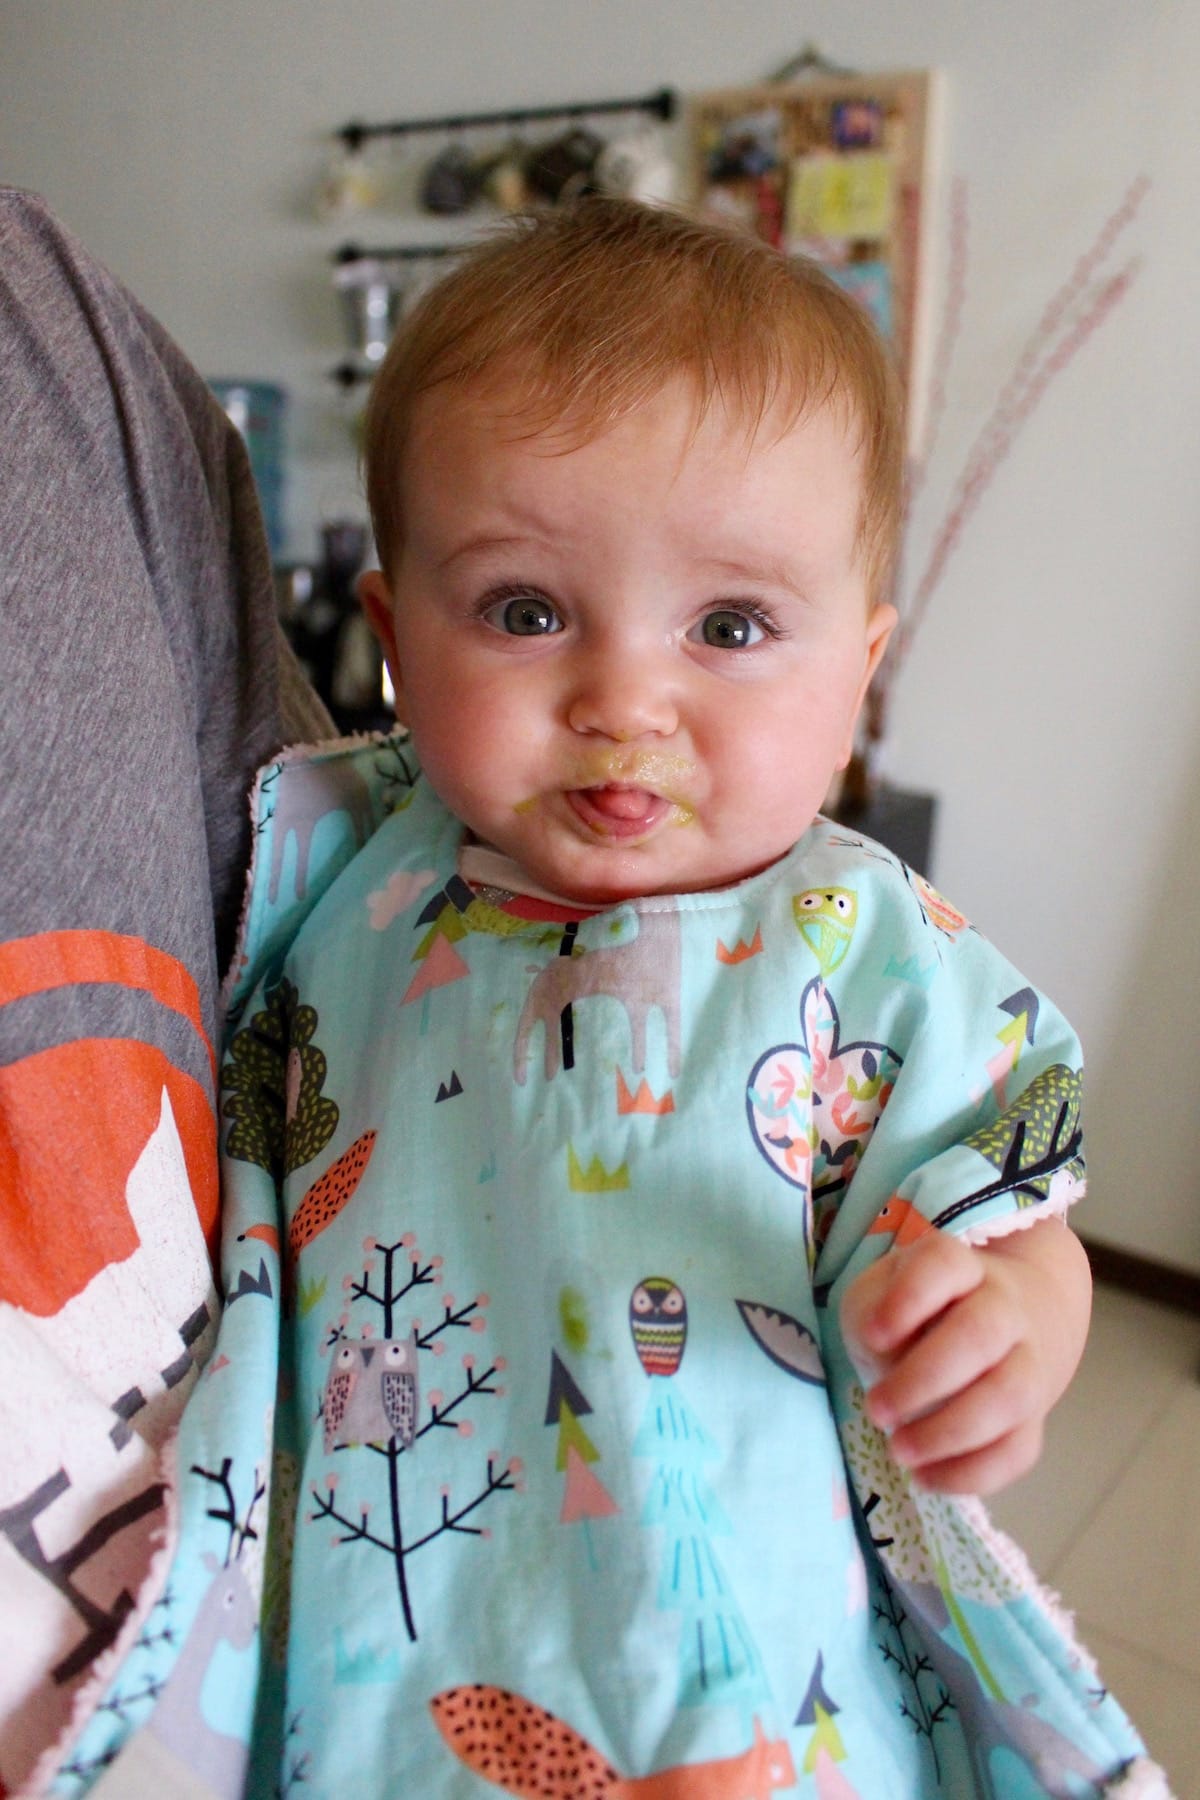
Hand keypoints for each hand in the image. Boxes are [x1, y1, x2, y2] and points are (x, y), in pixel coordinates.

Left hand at [840, 1217, 1091, 1496]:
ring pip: (1010, 1396)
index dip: (909, 1298)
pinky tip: (926, 1477)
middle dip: (923, 1380)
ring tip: (899, 1450)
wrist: (1010, 1321)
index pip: (944, 1265)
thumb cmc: (922, 1309)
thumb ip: (874, 1311)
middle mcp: (1004, 1309)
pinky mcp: (1034, 1418)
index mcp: (959, 1268)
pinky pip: (1020, 1451)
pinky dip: (972, 1473)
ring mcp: (1028, 1363)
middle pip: (980, 1334)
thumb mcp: (883, 1291)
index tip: (873, 1335)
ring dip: (950, 1432)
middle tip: (877, 1410)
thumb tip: (887, 1356)